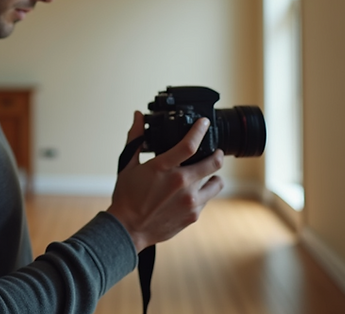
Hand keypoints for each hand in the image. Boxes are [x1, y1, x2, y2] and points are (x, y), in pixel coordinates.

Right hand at [106, 111, 224, 252]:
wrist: (128, 229)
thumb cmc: (127, 197)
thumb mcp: (128, 165)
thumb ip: (136, 139)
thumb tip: (138, 116)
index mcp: (163, 168)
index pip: (190, 144)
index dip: (200, 129)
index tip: (205, 123)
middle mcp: (180, 183)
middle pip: (214, 162)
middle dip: (217, 154)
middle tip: (215, 151)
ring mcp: (189, 201)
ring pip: (217, 182)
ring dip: (214, 176)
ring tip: (207, 175)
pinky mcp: (193, 215)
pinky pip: (208, 199)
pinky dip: (203, 193)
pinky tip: (193, 193)